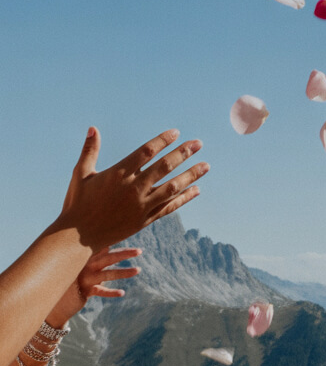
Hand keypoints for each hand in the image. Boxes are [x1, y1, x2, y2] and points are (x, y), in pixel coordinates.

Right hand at [46, 246, 141, 326]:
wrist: (55, 298)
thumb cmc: (69, 279)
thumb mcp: (80, 266)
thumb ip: (92, 255)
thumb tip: (106, 244)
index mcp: (86, 256)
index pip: (103, 246)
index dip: (116, 240)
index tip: (129, 231)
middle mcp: (86, 265)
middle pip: (109, 257)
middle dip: (124, 253)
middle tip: (140, 251)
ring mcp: (86, 277)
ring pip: (108, 273)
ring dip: (124, 272)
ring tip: (138, 270)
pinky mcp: (85, 291)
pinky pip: (101, 291)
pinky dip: (111, 292)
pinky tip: (122, 293)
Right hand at [55, 127, 208, 251]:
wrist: (78, 238)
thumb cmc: (77, 204)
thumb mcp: (81, 174)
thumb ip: (89, 150)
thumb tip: (92, 127)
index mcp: (118, 174)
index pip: (146, 152)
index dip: (162, 140)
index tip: (176, 133)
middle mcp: (132, 189)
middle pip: (164, 167)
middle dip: (183, 153)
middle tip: (199, 143)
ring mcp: (140, 206)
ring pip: (172, 188)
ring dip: (191, 175)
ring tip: (206, 165)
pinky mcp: (144, 221)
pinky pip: (169, 208)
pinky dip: (184, 198)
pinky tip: (196, 190)